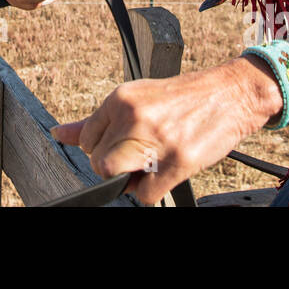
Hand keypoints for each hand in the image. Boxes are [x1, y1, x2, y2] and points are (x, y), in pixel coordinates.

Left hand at [49, 58, 280, 203]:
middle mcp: (134, 117)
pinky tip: (166, 170)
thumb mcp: (136, 99)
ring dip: (131, 180)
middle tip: (138, 158)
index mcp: (120, 99)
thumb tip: (59, 134)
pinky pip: (146, 194)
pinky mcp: (177, 160)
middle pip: (99, 164)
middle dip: (115, 168)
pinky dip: (153, 190)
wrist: (229, 94)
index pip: (87, 140)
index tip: (123, 145)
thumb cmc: (182, 99)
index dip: (104, 149)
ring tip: (150, 164)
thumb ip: (97, 121)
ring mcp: (155, 139)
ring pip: (116, 179)